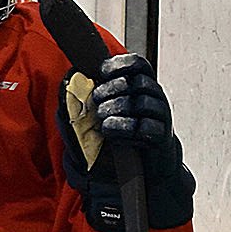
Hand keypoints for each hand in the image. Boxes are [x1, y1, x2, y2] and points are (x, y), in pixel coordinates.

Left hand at [57, 61, 193, 231]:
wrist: (151, 167)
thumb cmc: (127, 135)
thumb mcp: (110, 113)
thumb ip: (94, 99)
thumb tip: (68, 88)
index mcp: (144, 87)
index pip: (138, 64)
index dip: (120, 64)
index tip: (101, 72)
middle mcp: (156, 98)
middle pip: (139, 83)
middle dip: (113, 89)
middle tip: (96, 99)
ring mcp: (162, 117)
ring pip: (143, 103)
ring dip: (118, 108)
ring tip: (101, 118)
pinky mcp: (162, 138)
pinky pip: (147, 128)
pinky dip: (126, 129)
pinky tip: (110, 131)